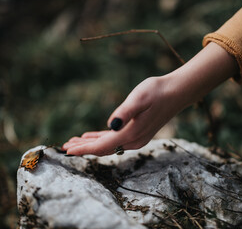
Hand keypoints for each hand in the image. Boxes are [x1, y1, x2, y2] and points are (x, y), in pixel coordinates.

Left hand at [62, 42, 237, 155]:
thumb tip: (110, 125)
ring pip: (109, 145)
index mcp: (131, 133)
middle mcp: (133, 140)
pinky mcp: (138, 133)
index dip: (83, 149)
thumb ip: (124, 112)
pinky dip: (102, 139)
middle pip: (104, 148)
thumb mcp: (139, 97)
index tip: (67, 150)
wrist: (176, 92)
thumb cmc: (157, 91)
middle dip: (84, 148)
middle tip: (65, 146)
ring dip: (91, 144)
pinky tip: (92, 136)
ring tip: (75, 142)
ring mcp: (137, 139)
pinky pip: (116, 140)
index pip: (102, 146)